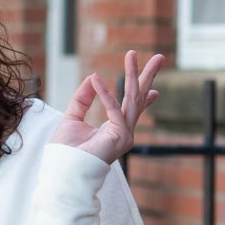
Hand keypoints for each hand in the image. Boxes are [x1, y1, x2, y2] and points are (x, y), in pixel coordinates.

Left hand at [50, 50, 165, 163]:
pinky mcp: (119, 136)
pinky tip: (95, 79)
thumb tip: (92, 78)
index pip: (133, 109)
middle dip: (148, 76)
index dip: (144, 96)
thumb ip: (83, 99)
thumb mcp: (73, 117)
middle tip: (160, 57)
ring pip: (132, 98)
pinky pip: (113, 109)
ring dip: (132, 74)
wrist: (64, 171)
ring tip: (132, 54)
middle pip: (139, 98)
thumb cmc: (67, 151)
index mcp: (115, 129)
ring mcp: (125, 134)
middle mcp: (124, 131)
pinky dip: (104, 93)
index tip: (156, 89)